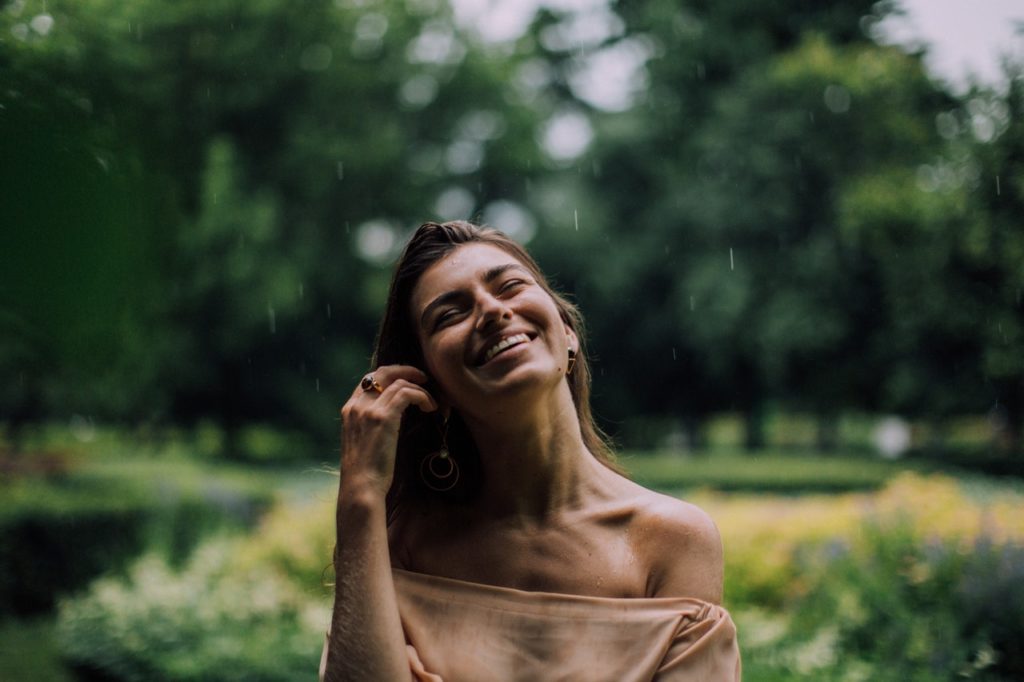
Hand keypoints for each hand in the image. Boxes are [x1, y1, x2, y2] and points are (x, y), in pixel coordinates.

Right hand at [339, 365, 437, 499]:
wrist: (361, 487)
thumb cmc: (366, 472)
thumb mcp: (364, 441)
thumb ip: (373, 424)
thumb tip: (395, 415)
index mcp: (349, 410)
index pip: (369, 379)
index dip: (391, 375)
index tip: (408, 380)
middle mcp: (356, 405)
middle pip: (382, 372)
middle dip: (406, 371)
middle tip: (424, 379)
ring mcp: (368, 410)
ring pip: (399, 382)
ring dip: (420, 389)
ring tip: (431, 402)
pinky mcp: (382, 417)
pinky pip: (407, 393)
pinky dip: (422, 396)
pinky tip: (430, 408)